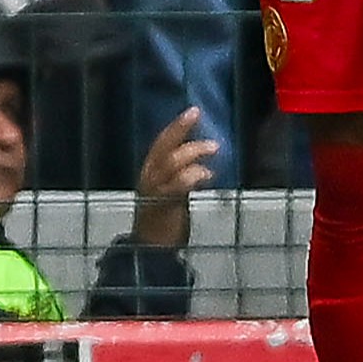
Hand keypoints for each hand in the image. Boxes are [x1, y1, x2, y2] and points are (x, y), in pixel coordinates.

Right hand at [128, 105, 219, 249]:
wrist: (151, 249)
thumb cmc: (164, 222)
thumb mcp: (172, 193)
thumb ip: (182, 177)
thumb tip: (202, 163)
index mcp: (150, 172)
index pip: (162, 143)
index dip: (177, 127)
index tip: (192, 111)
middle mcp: (149, 176)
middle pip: (163, 146)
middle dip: (179, 128)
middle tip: (196, 114)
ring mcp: (155, 189)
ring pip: (171, 161)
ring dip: (193, 151)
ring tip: (213, 147)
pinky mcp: (164, 203)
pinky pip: (178, 184)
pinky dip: (193, 175)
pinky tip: (207, 173)